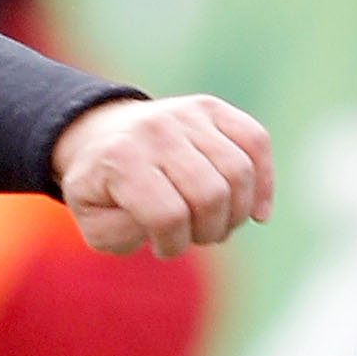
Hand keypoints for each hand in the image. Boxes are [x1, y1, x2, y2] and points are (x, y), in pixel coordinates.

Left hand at [50, 93, 272, 257]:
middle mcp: (155, 130)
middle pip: (210, 194)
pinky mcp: (212, 107)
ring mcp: (186, 113)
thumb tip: (171, 223)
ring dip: (236, 213)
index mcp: (119, 160)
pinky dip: (264, 181)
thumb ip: (121, 234)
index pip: (168, 215)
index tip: (162, 248)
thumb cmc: (100, 191)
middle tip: (195, 238)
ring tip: (215, 224)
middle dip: (208, 231)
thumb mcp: (92, 223)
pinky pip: (256, 141)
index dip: (173, 244)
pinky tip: (255, 211)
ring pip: (240, 171)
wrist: (100, 136)